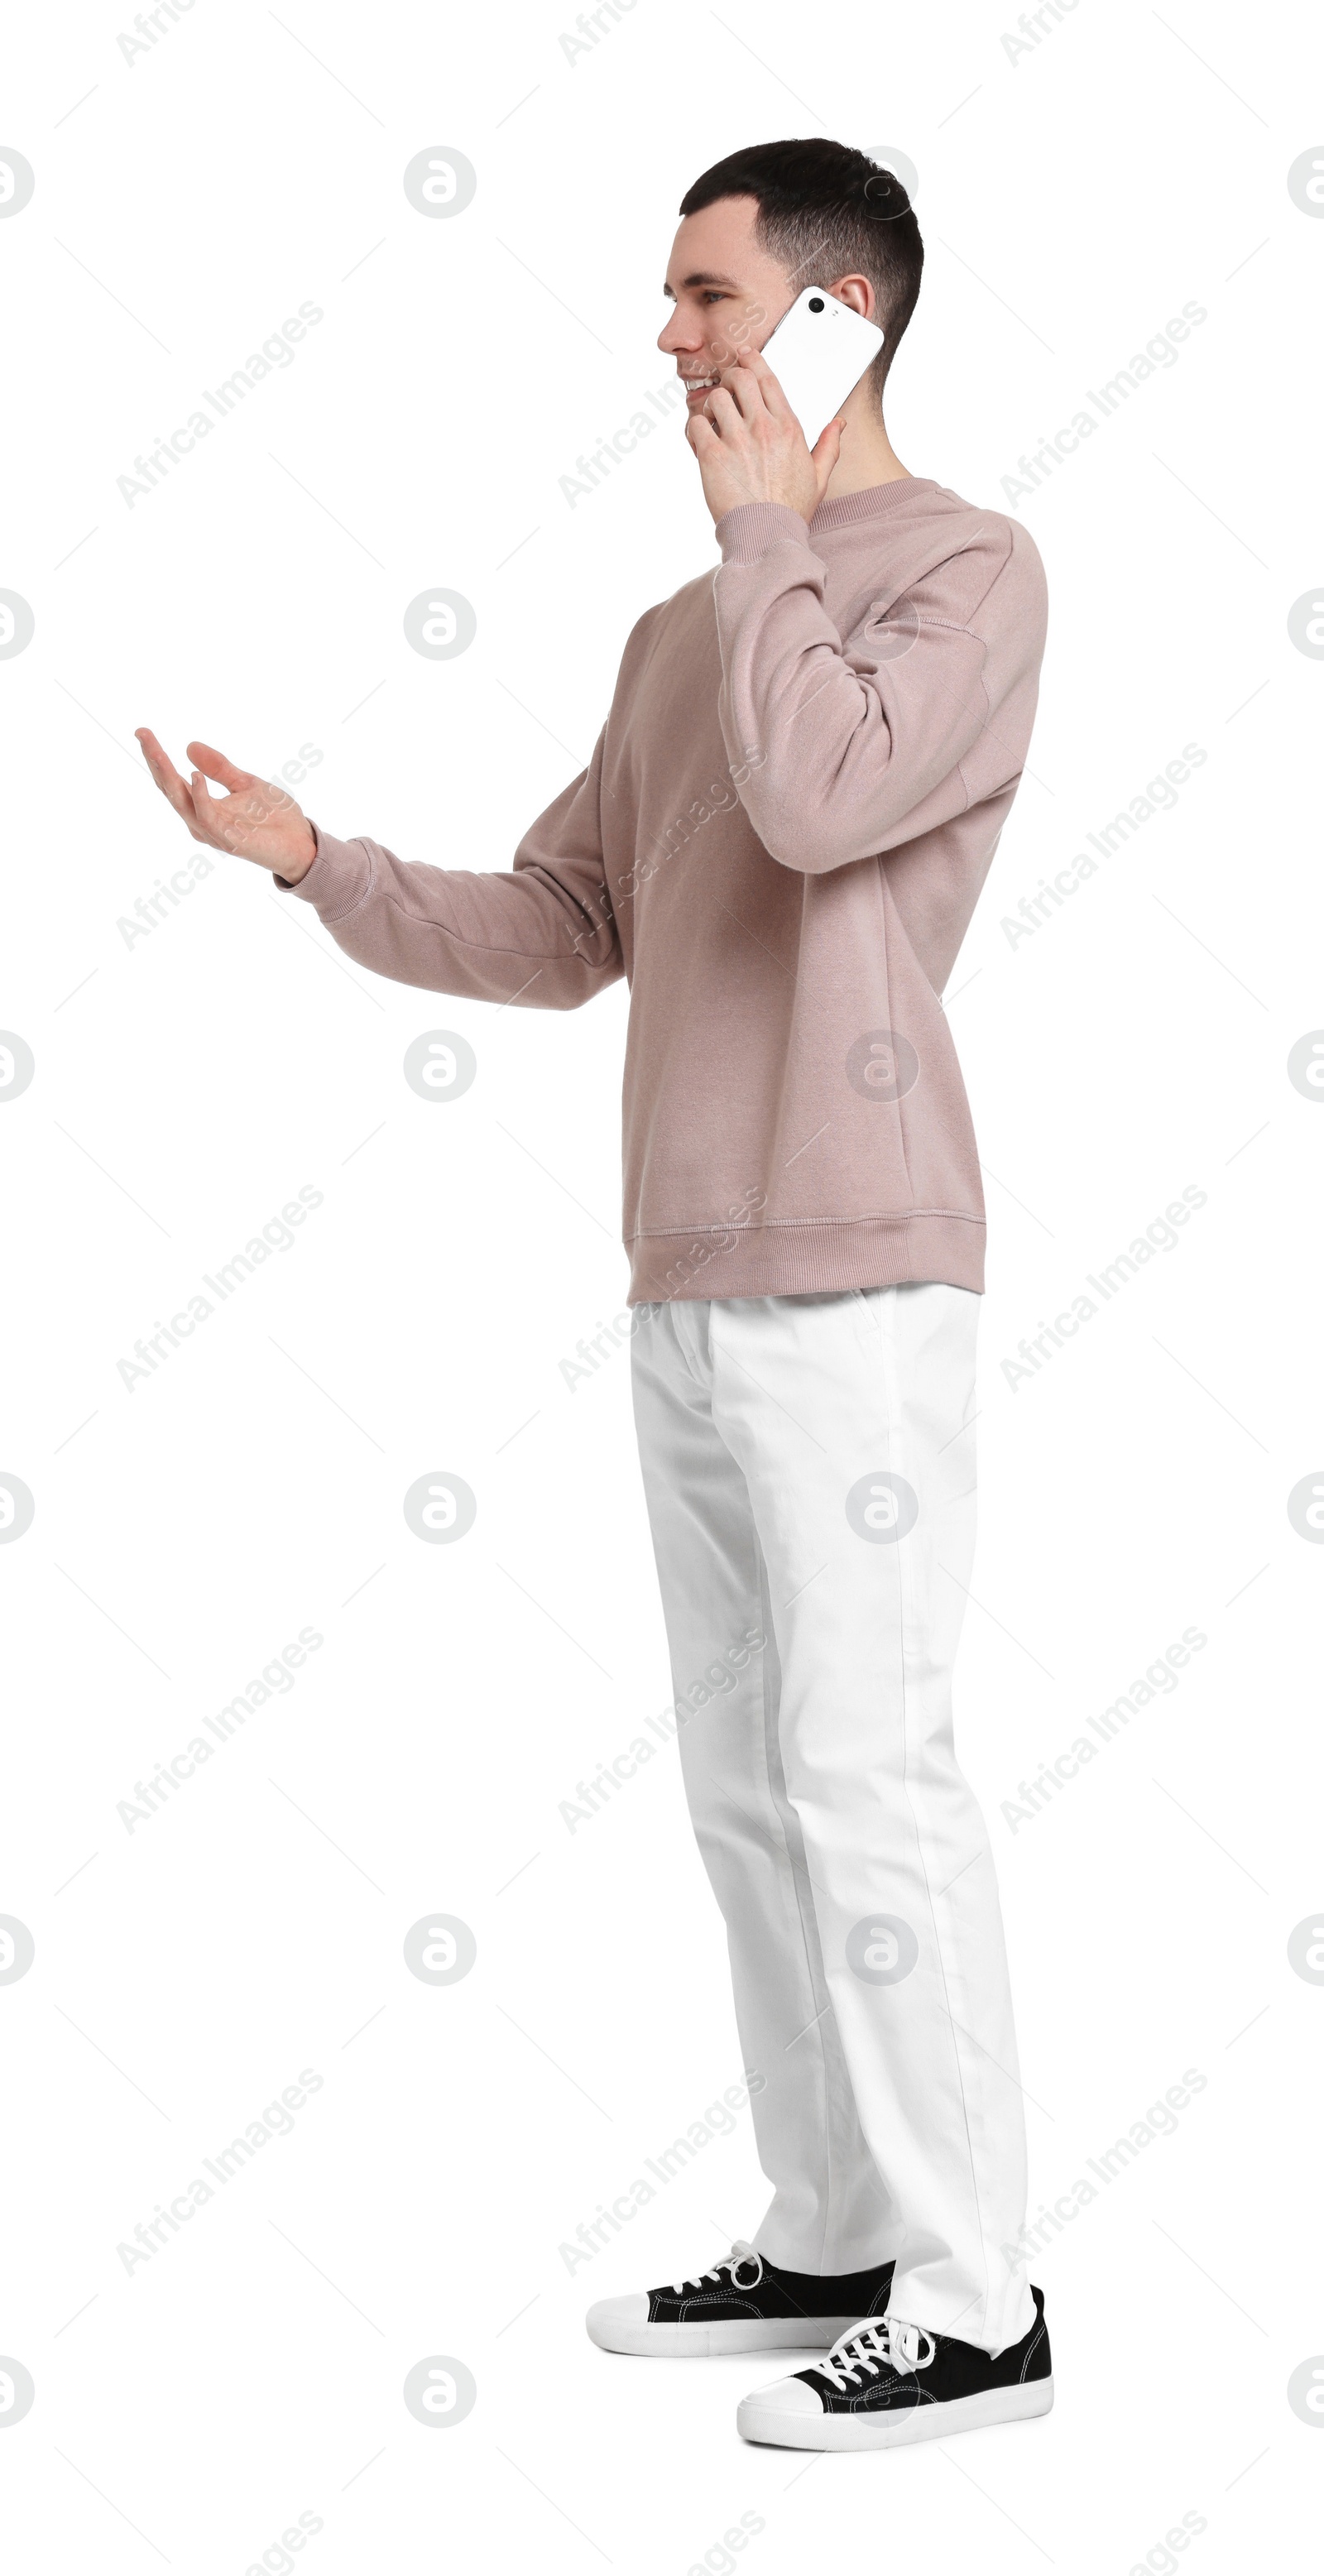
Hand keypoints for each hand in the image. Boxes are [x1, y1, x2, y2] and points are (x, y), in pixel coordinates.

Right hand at [135, 731, 316, 880]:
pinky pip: (208, 817)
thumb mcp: (244, 783)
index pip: (173, 780)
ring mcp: (213, 832)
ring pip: (181, 803)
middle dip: (155, 761)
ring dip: (167, 776)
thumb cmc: (276, 818)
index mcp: (203, 808)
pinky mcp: (229, 840)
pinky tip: (194, 776)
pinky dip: (199, 797)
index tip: (142, 731)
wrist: (302, 842)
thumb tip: (189, 746)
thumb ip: (219, 768)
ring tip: (155, 751)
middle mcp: (201, 821)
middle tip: (141, 733)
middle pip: (170, 789)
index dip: (157, 757)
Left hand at [685, 346, 844, 526]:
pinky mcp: (712, 456)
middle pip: (740, 378)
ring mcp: (736, 440)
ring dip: (712, 403)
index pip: (768, 379)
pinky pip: (696, 424)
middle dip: (730, 378)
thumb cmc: (790, 511)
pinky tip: (699, 439)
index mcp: (789, 428)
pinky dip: (694, 428)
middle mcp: (763, 428)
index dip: (754, 361)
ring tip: (713, 419)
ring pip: (717, 397)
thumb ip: (829, 446)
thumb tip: (839, 424)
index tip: (745, 355)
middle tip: (726, 389)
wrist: (766, 537)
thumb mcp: (819, 478)